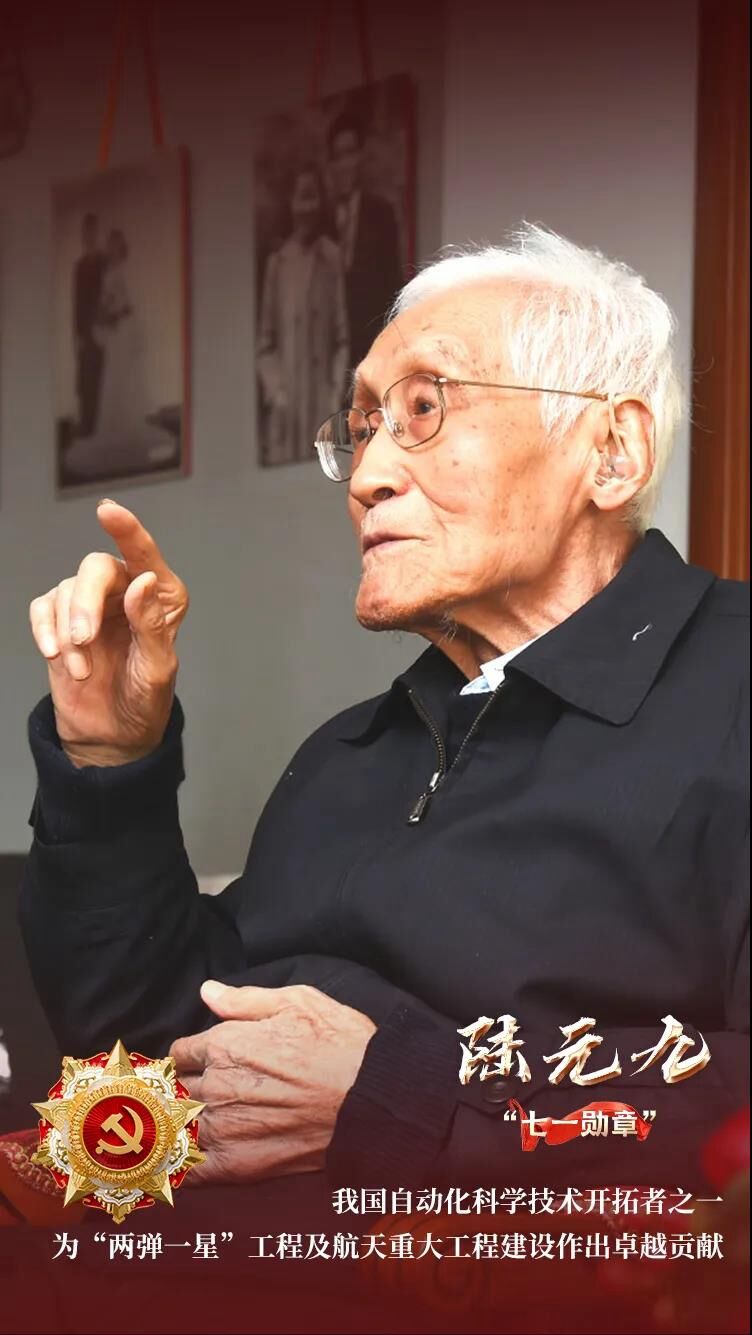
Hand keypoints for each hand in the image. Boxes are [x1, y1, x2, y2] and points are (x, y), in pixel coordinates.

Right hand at [28, 500, 188, 766]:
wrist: (112, 735)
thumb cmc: (145, 700)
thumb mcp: (156, 670)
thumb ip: (151, 626)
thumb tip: (142, 581)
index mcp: (161, 597)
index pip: (144, 554)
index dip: (127, 530)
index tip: (107, 511)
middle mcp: (127, 591)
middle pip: (95, 568)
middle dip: (84, 603)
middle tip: (82, 641)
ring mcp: (92, 603)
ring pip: (66, 590)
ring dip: (68, 632)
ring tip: (81, 669)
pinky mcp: (60, 620)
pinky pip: (43, 607)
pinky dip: (45, 631)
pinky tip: (57, 656)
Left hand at [170, 981, 376, 1185]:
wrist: (372, 1099)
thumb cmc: (342, 1046)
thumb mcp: (298, 1002)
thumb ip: (245, 999)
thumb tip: (208, 991)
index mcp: (225, 1044)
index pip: (181, 1052)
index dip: (191, 1056)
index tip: (200, 1065)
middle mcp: (217, 1084)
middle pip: (177, 1089)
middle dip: (184, 1090)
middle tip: (199, 1096)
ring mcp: (224, 1126)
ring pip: (176, 1126)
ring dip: (179, 1126)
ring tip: (188, 1129)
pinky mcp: (235, 1163)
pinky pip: (190, 1169)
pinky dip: (183, 1166)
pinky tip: (188, 1163)